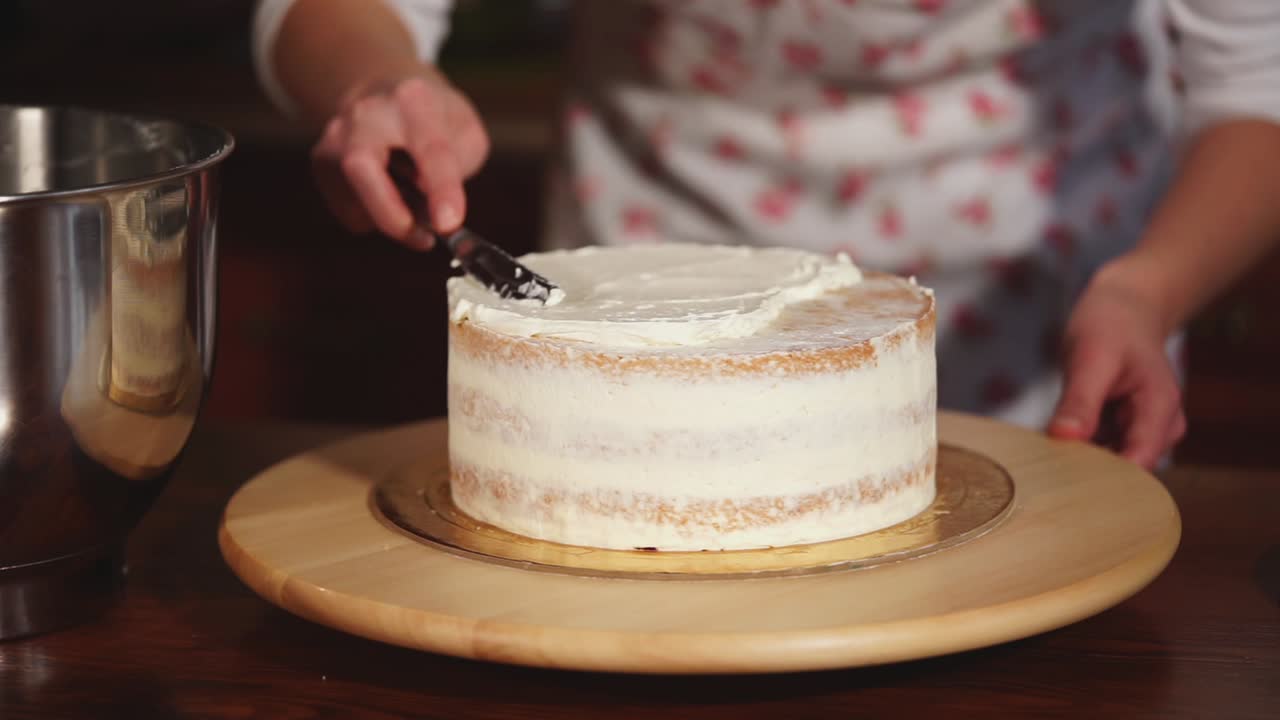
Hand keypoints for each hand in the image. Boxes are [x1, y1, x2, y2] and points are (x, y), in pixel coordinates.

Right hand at [311, 69, 488, 248]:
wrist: (386, 93)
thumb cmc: (433, 119)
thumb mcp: (466, 133)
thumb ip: (459, 167)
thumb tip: (436, 209)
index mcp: (414, 101)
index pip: (429, 148)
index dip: (441, 190)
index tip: (448, 224)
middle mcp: (365, 113)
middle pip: (360, 165)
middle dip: (389, 212)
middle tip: (424, 239)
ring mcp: (335, 136)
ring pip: (352, 196)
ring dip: (391, 216)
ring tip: (413, 197)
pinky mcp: (321, 161)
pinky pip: (348, 210)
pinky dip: (375, 215)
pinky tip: (388, 191)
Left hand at [1048, 263, 1185, 468]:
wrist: (1123, 310)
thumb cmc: (1112, 327)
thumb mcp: (1092, 359)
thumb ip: (1080, 401)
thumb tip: (1064, 438)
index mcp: (1160, 411)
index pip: (1138, 465)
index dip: (1105, 481)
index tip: (1065, 487)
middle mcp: (1158, 429)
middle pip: (1124, 472)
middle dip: (1086, 473)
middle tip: (1044, 472)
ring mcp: (1141, 432)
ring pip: (1108, 464)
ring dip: (1078, 461)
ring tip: (1044, 455)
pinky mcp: (1121, 431)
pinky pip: (1097, 450)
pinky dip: (1076, 448)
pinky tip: (1054, 441)